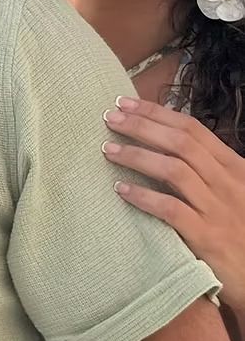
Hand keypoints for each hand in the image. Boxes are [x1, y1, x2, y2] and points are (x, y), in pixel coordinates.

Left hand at [103, 95, 244, 311]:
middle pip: (181, 143)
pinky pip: (172, 210)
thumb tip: (162, 138)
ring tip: (108, 150)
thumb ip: (205, 168)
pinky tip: (121, 190)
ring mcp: (219, 210)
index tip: (125, 102)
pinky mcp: (208, 238)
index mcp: (234, 168)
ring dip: (138, 156)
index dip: (157, 113)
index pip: (193, 130)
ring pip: (175, 171)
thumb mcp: (232, 191)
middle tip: (110, 118)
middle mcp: (228, 184)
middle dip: (142, 126)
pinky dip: (145, 197)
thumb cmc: (241, 229)